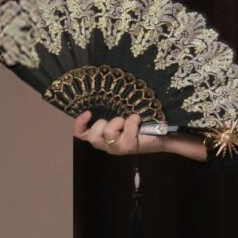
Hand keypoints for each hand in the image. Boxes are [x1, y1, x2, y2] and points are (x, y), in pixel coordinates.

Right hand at [72, 110, 202, 161]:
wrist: (158, 136)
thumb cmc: (135, 123)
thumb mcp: (119, 116)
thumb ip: (108, 110)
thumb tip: (101, 89)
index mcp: (100, 137)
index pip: (80, 134)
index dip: (79, 124)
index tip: (87, 112)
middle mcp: (106, 145)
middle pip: (92, 136)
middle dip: (102, 124)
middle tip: (116, 120)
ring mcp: (117, 148)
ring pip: (107, 133)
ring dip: (117, 122)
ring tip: (126, 121)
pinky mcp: (129, 147)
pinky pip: (126, 131)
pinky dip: (132, 122)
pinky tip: (137, 121)